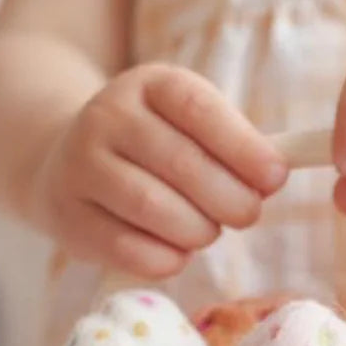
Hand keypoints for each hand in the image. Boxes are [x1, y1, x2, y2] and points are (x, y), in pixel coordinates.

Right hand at [32, 65, 288, 277]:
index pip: (199, 111)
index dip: (244, 148)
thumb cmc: (155, 150)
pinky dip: (167, 259)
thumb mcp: (192, 128)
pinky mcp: (69, 216)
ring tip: (207, 231)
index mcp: (148, 85)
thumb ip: (236, 147)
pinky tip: (177, 252)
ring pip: (154, 208)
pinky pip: (129, 249)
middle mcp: (107, 116)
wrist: (69, 162)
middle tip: (247, 214)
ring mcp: (81, 166)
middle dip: (230, 200)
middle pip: (181, 164)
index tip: (275, 178)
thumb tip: (275, 175)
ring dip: (198, 231)